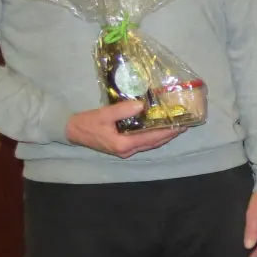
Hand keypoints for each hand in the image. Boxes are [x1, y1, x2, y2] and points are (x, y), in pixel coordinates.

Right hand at [65, 101, 183, 157]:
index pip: (151, 138)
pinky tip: (159, 129)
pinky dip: (153, 137)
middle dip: (169, 135)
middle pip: (154, 143)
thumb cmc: (87, 123)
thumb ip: (122, 110)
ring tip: (176, 127)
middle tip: (185, 125)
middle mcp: (127, 151)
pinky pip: (143, 143)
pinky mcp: (123, 147)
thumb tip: (141, 105)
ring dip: (163, 136)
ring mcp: (125, 151)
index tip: (181, 125)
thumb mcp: (104, 114)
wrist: (72, 131)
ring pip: (150, 144)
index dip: (167, 132)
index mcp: (123, 144)